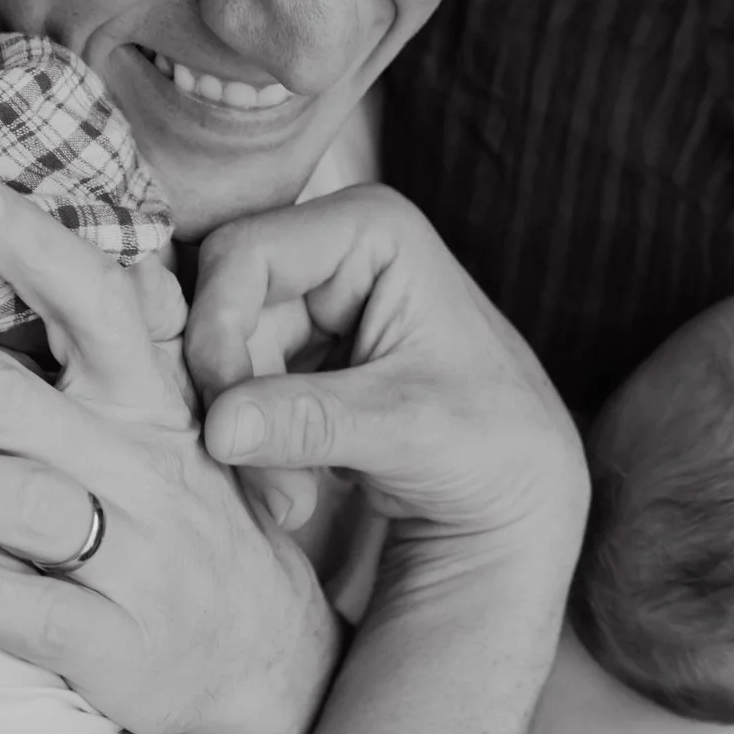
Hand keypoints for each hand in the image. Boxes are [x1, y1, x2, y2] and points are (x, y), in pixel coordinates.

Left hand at [0, 180, 336, 733]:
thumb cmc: (182, 511)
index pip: (96, 306)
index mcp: (145, 400)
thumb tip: (33, 230)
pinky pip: (39, 614)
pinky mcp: (118, 646)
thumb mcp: (165, 417)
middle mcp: (138, 467)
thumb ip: (109, 340)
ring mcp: (133, 558)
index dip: (38, 249)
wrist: (263, 653)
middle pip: (7, 397)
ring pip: (19, 502)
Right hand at [185, 185, 587, 592]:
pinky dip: (251, 447)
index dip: (218, 329)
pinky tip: (292, 496)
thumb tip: (218, 427)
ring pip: (223, 357)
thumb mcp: (406, 426)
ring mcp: (312, 302)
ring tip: (293, 505)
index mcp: (371, 228)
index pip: (246, 252)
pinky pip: (236, 390)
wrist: (515, 492)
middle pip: (226, 309)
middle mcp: (333, 249)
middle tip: (277, 494)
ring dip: (243, 439)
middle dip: (237, 402)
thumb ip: (311, 419)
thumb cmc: (491, 441)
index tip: (224, 420)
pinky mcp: (297, 354)